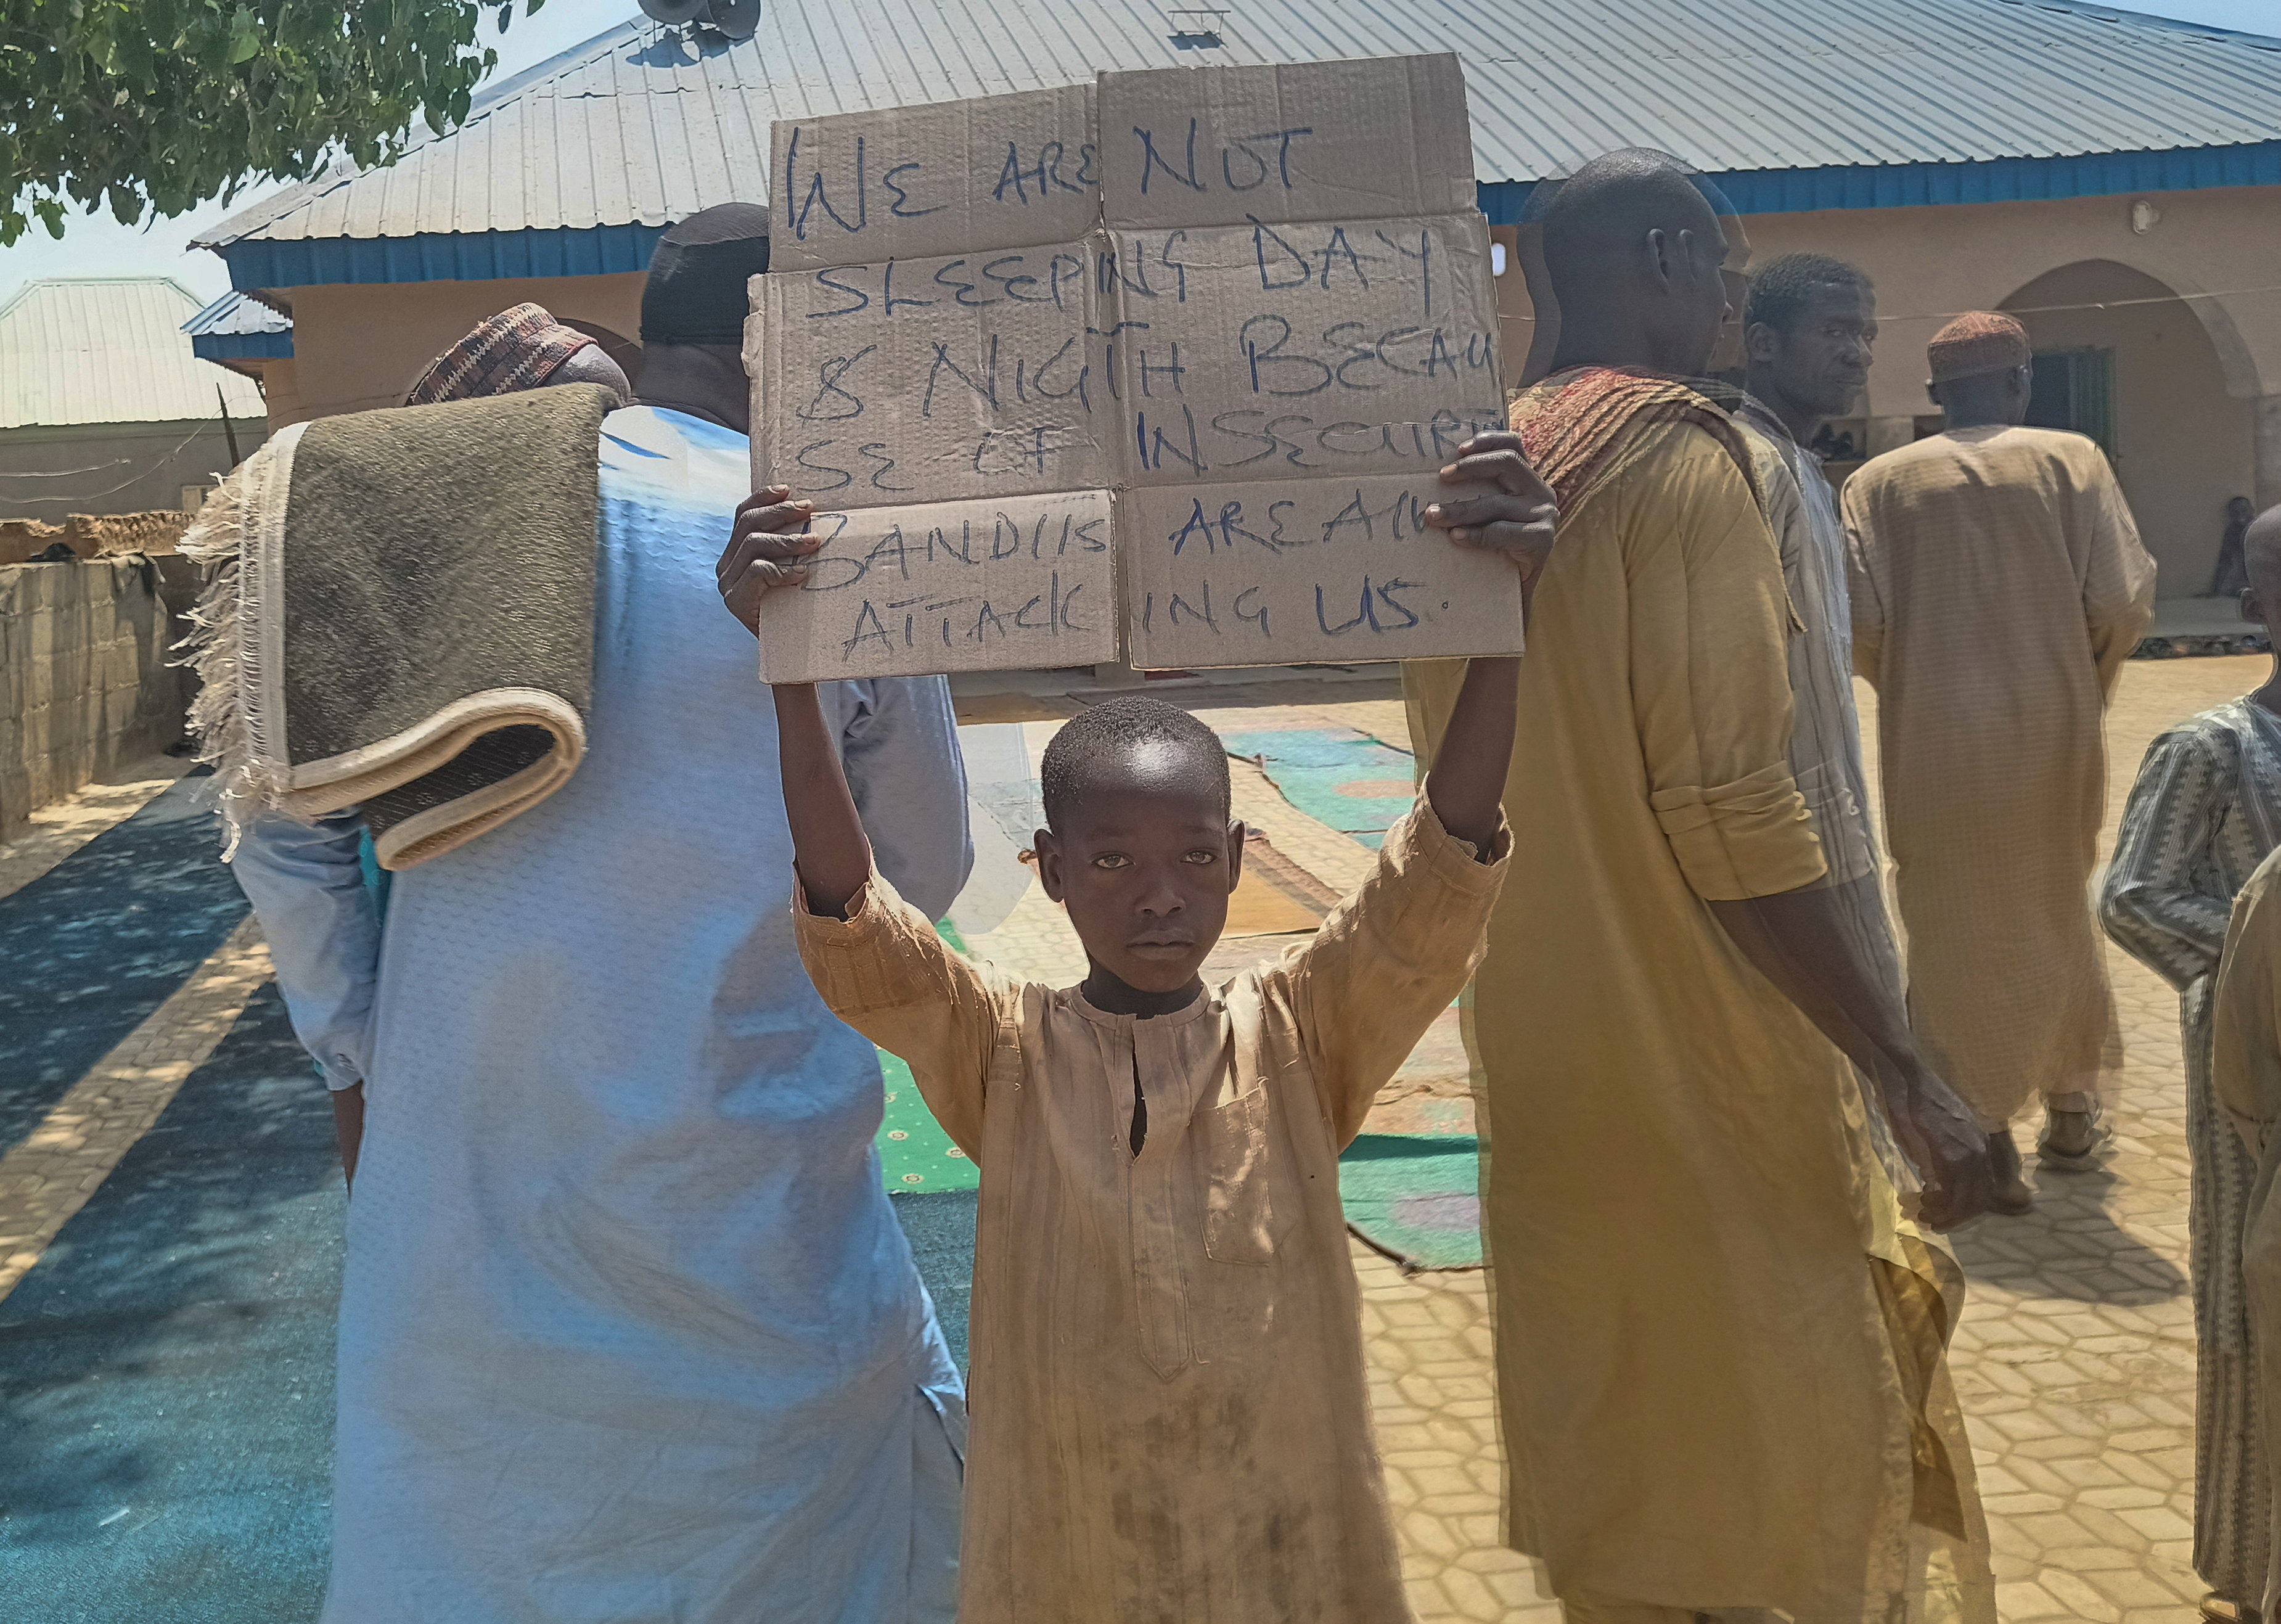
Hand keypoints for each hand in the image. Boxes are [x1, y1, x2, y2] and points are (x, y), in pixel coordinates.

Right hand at [716, 485, 820, 635]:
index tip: (788, 489)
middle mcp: (726, 566)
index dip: (763, 497)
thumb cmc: (794, 608)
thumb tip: (812, 514)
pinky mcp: (734, 601)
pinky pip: (758, 571)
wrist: (787, 652)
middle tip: (809, 510)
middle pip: (748, 524)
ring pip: (753, 544)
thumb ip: (788, 547)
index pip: (742, 515)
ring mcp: (727, 584)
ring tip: (814, 542)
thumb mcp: (790, 571)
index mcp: (735, 553)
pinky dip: (783, 569)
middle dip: (780, 512)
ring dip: (788, 540)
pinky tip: (802, 574)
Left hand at [1421, 431, 1558, 598]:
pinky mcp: (1542, 539)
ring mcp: (1544, 515)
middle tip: (1441, 478)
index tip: (1458, 448)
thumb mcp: (1487, 515)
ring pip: (1497, 502)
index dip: (1488, 440)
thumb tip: (1431, 481)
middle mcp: (1540, 491)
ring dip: (1461, 508)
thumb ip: (1475, 494)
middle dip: (1470, 468)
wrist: (1514, 592)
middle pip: (1507, 463)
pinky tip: (1457, 538)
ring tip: (1434, 515)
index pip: (1513, 445)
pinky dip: (1477, 535)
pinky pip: (1502, 532)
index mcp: (1527, 479)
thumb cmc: (1494, 548)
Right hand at [1878, 1059, 1994, 1231]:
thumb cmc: (1916, 1101)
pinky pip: (1952, 1191)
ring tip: (1926, 1219)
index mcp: (1980, 1145)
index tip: (1945, 1214)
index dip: (1965, 1206)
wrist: (1909, 1080)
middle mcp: (1981, 1151)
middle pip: (1979, 1199)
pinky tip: (1922, 1205)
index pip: (1983, 1187)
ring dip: (1946, 1215)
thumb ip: (1940, 1156)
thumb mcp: (1935, 1132)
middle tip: (1935, 1224)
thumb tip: (1933, 1180)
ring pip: (1967, 1200)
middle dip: (1957, 1217)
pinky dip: (1938, 1205)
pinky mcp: (1951, 1155)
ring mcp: (1968, 1153)